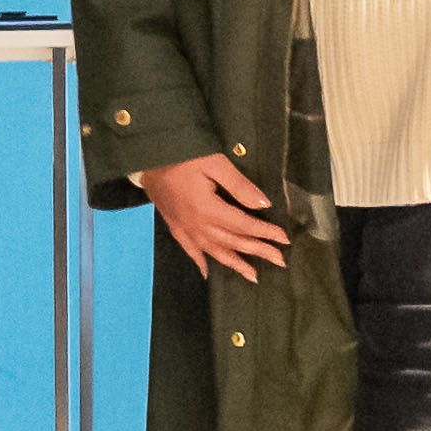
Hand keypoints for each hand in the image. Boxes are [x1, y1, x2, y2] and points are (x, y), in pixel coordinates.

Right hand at [136, 155, 287, 281]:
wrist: (146, 157)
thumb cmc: (182, 155)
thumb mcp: (214, 163)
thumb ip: (239, 185)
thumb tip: (263, 204)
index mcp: (208, 209)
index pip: (244, 225)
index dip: (265, 233)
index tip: (284, 240)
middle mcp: (197, 225)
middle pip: (233, 242)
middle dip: (258, 251)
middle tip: (280, 261)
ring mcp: (184, 228)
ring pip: (214, 251)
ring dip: (235, 263)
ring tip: (253, 275)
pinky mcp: (173, 226)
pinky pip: (188, 249)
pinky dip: (199, 261)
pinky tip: (207, 272)